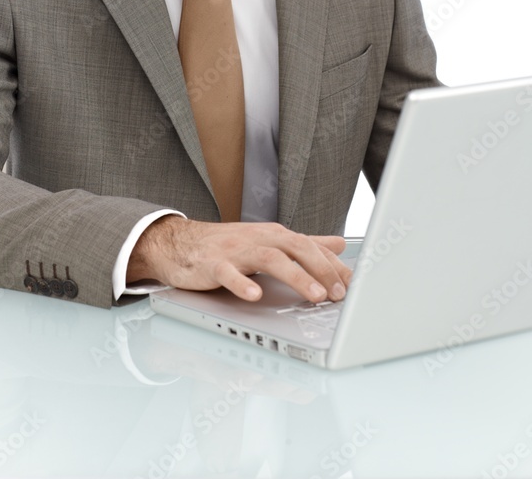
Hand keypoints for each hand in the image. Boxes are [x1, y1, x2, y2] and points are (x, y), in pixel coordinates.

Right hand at [127, 216, 352, 303]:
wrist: (181, 243)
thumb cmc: (229, 246)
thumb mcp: (269, 242)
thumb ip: (305, 244)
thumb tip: (338, 244)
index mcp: (274, 235)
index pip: (309, 246)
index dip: (332, 265)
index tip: (350, 285)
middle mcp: (258, 238)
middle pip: (295, 247)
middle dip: (320, 270)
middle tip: (337, 294)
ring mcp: (236, 251)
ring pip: (270, 258)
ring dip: (295, 276)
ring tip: (314, 295)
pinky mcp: (213, 264)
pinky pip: (229, 273)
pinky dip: (243, 283)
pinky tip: (255, 295)